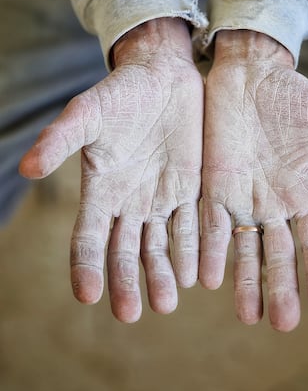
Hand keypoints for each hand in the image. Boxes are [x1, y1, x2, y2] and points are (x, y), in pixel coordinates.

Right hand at [20, 18, 202, 321]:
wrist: (163, 77)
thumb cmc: (120, 93)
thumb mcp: (86, 113)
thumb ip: (60, 139)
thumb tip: (26, 167)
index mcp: (101, 190)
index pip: (88, 237)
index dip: (86, 266)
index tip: (87, 295)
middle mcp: (130, 202)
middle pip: (126, 251)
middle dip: (127, 281)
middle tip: (130, 313)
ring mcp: (162, 197)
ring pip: (161, 245)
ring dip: (162, 274)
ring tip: (167, 301)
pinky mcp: (192, 189)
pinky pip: (194, 225)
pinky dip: (195, 249)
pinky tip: (198, 274)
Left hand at [200, 30, 307, 330]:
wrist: (250, 76)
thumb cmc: (293, 97)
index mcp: (304, 193)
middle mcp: (273, 204)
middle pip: (279, 255)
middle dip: (282, 287)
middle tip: (283, 324)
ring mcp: (242, 198)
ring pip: (245, 249)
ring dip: (245, 282)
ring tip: (249, 316)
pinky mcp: (213, 187)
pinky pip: (211, 225)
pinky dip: (210, 251)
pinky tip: (207, 278)